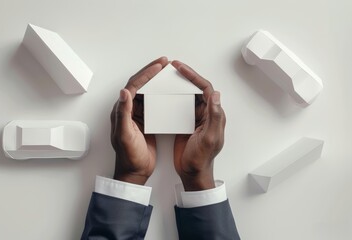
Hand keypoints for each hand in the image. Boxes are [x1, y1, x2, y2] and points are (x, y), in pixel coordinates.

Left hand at [111, 57, 168, 184]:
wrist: (134, 172)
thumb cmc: (128, 156)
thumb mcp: (125, 135)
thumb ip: (123, 114)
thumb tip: (123, 92)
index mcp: (121, 110)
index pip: (133, 85)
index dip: (146, 74)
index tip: (158, 66)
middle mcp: (128, 110)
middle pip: (140, 84)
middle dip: (151, 72)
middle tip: (164, 63)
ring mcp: (137, 115)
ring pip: (147, 92)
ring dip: (156, 81)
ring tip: (167, 73)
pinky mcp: (145, 121)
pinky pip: (152, 102)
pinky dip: (160, 94)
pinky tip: (168, 92)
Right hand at [172, 60, 225, 190]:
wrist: (192, 173)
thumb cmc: (201, 159)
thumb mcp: (209, 138)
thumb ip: (214, 117)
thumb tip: (216, 95)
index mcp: (214, 115)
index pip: (206, 89)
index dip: (193, 76)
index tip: (180, 68)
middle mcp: (205, 114)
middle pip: (196, 89)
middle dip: (185, 77)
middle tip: (171, 68)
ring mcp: (195, 118)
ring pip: (188, 96)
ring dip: (179, 86)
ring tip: (166, 78)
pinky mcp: (185, 123)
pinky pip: (180, 106)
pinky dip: (173, 98)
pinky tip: (164, 95)